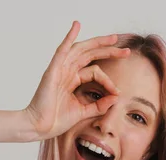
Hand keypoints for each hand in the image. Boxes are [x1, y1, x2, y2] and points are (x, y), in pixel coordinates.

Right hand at [24, 20, 129, 140]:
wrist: (39, 127)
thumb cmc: (56, 121)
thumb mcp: (83, 112)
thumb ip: (99, 105)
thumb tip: (116, 97)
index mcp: (72, 80)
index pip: (95, 72)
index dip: (108, 80)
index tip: (117, 92)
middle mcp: (67, 72)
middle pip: (90, 55)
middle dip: (108, 51)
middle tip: (126, 51)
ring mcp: (60, 70)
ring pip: (81, 50)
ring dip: (97, 42)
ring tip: (113, 38)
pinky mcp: (53, 71)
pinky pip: (62, 50)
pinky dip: (69, 37)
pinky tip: (77, 26)